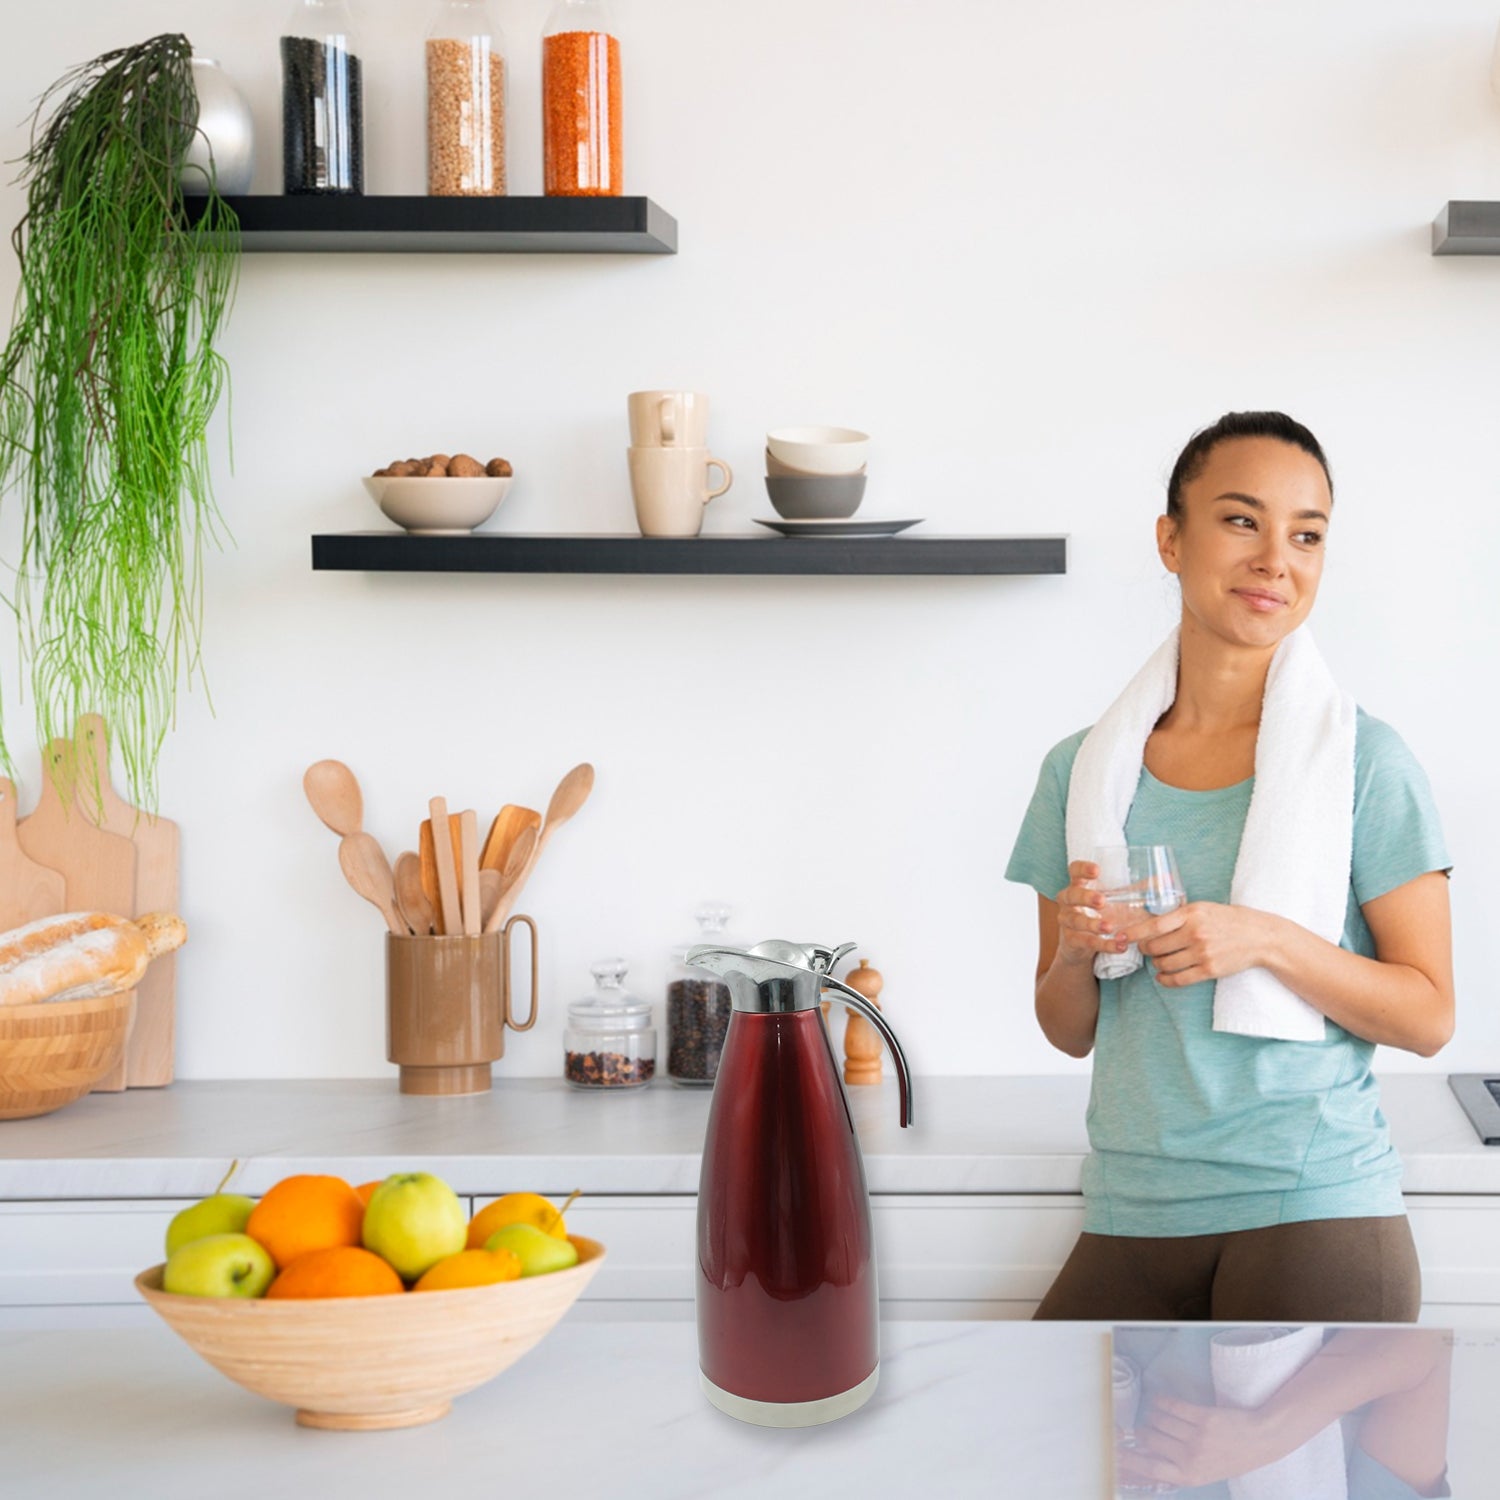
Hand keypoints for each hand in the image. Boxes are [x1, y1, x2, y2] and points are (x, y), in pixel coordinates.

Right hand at [1052, 860, 1131, 967]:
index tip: (1097, 871)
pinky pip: (1086, 941)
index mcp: (1079, 885)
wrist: (1083, 945)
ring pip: (1075, 920)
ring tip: (1110, 928)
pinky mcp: (1071, 940)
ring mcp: (1067, 921)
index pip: (1074, 870)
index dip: (1082, 869)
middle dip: (1085, 897)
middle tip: (1102, 901)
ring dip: (1092, 924)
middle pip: (1070, 894)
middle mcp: (1068, 901)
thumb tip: (1166, 879)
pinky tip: (1119, 946)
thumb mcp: (1118, 901)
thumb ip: (1138, 890)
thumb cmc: (1104, 914)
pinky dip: (1103, 944)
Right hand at [1118, 1396, 1290, 1488]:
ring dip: (1154, 1415)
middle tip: (1146, 1427)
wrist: (1261, 1441)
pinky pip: (1171, 1405)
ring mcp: (1197, 1437)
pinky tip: (1160, 1401)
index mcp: (1190, 1476)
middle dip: (1143, 1430)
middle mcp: (1190, 1458)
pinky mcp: (1203, 1417)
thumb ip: (1178, 1468)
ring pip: (1159, 1420)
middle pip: (1150, 1439)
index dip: (1129, 1458)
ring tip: (1159, 1415)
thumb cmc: (1231, 1458)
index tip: (1115, 1450)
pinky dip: (1161, 1401)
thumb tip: (1145, 1455)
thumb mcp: (1204, 1473)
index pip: (1150, 1468)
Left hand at [1119, 901, 1278, 987]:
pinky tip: (1163, 977)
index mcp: (1191, 914)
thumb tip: (1148, 922)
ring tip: (1158, 960)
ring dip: (1156, 964)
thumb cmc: (1228, 919)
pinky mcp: (1209, 970)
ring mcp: (1202, 953)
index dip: (1133, 933)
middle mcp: (1195, 933)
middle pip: (1155, 947)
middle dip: (1145, 949)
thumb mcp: (1203, 908)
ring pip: (1164, 964)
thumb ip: (1179, 915)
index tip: (1120, 937)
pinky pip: (1179, 979)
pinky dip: (1166, 980)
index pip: (1153, 925)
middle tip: (1146, 948)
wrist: (1260, 936)